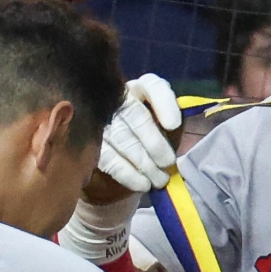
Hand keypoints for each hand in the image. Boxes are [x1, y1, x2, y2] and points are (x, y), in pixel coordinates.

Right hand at [87, 74, 181, 201]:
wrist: (126, 152)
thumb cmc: (154, 133)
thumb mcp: (167, 125)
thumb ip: (173, 125)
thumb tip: (178, 137)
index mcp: (144, 88)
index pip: (154, 87)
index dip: (164, 105)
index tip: (174, 125)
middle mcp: (120, 98)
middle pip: (135, 116)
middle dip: (154, 143)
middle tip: (168, 163)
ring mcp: (102, 119)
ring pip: (122, 139)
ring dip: (144, 163)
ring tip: (159, 179)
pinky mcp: (93, 143)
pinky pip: (110, 158)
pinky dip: (128, 174)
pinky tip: (142, 184)